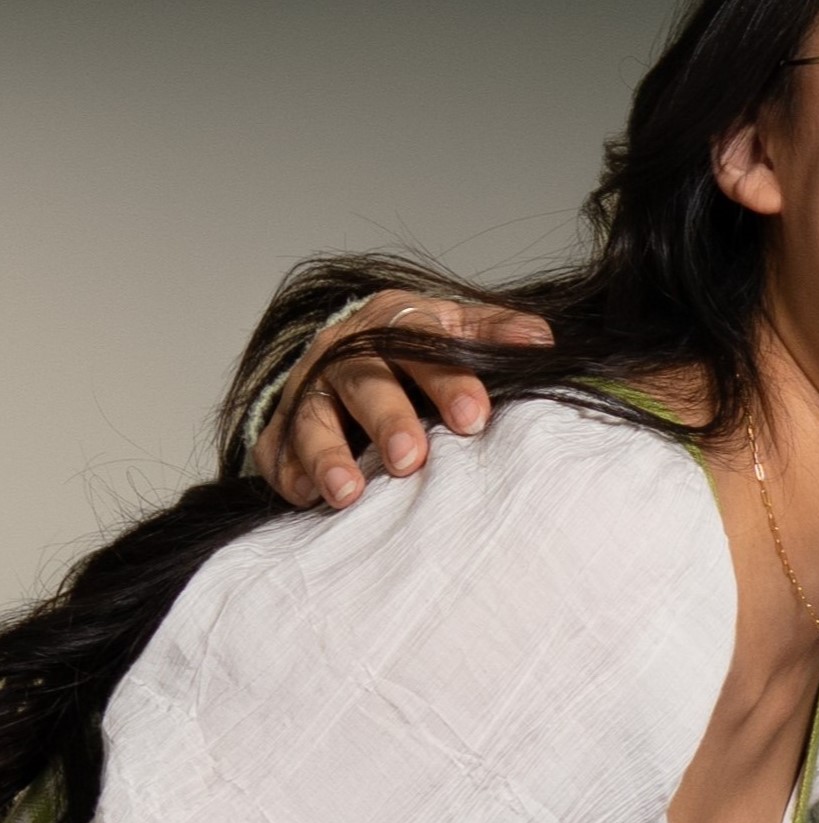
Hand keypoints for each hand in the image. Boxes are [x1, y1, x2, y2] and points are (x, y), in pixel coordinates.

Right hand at [260, 293, 551, 510]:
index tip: (476, 417)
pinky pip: (273, 450)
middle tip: (412, 459)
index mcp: (393, 324)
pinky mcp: (277, 427)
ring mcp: (306, 390)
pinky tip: (306, 498)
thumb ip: (494, 334)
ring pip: (310, 419)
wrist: (342, 347)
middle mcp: (344, 354)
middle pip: (363, 383)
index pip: (420, 344)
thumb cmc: (412, 348)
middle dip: (387, 420)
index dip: (447, 380)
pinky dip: (287, 474)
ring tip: (349, 493)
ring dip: (328, 456)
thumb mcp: (453, 327)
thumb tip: (542, 342)